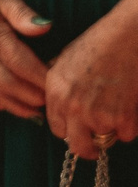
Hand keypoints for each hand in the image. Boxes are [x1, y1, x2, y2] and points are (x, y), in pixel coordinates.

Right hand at [0, 0, 51, 119]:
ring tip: (34, 114)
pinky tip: (8, 104)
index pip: (19, 62)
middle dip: (29, 97)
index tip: (57, 86)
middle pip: (5, 82)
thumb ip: (22, 12)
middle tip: (51, 105)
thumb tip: (46, 27)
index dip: (39, 77)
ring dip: (12, 104)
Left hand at [44, 3, 137, 160]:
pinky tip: (130, 106)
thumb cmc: (98, 45)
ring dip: (112, 129)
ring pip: (105, 139)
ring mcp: (98, 114)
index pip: (58, 129)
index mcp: (56, 93)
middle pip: (79, 146)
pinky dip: (130, 125)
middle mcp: (73, 107)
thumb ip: (60, 88)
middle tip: (96, 146)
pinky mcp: (123, 117)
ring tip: (117, 106)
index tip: (78, 129)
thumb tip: (60, 105)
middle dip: (88, 148)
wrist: (125, 38)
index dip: (70, 130)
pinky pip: (126, 134)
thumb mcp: (65, 63)